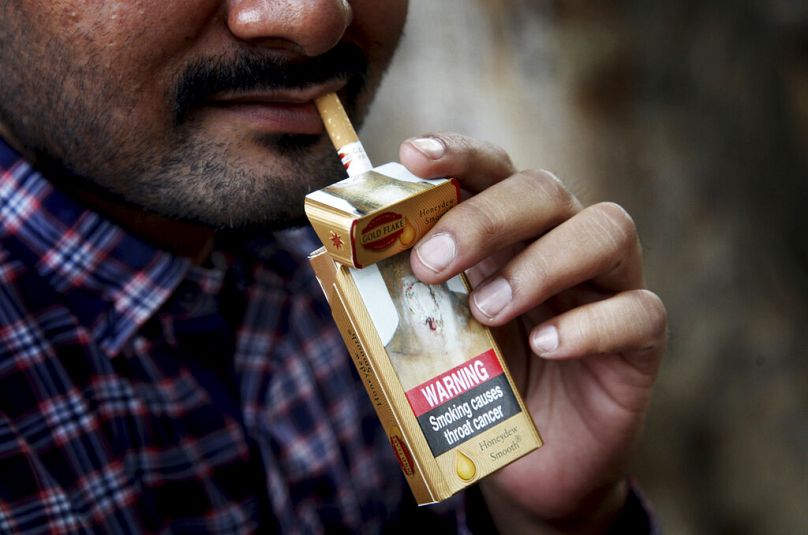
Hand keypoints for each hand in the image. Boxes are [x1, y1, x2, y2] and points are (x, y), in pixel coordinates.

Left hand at [400, 134, 666, 533]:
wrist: (534, 461)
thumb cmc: (482, 389)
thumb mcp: (435, 340)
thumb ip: (402, 300)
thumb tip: (335, 266)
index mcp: (512, 234)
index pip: (492, 172)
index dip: (458, 155)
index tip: (412, 155)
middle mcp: (564, 242)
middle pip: (544, 191)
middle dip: (485, 217)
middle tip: (432, 262)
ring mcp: (610, 285)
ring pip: (605, 230)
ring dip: (539, 263)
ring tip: (487, 309)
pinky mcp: (642, 339)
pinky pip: (638, 312)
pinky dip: (590, 324)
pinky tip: (548, 346)